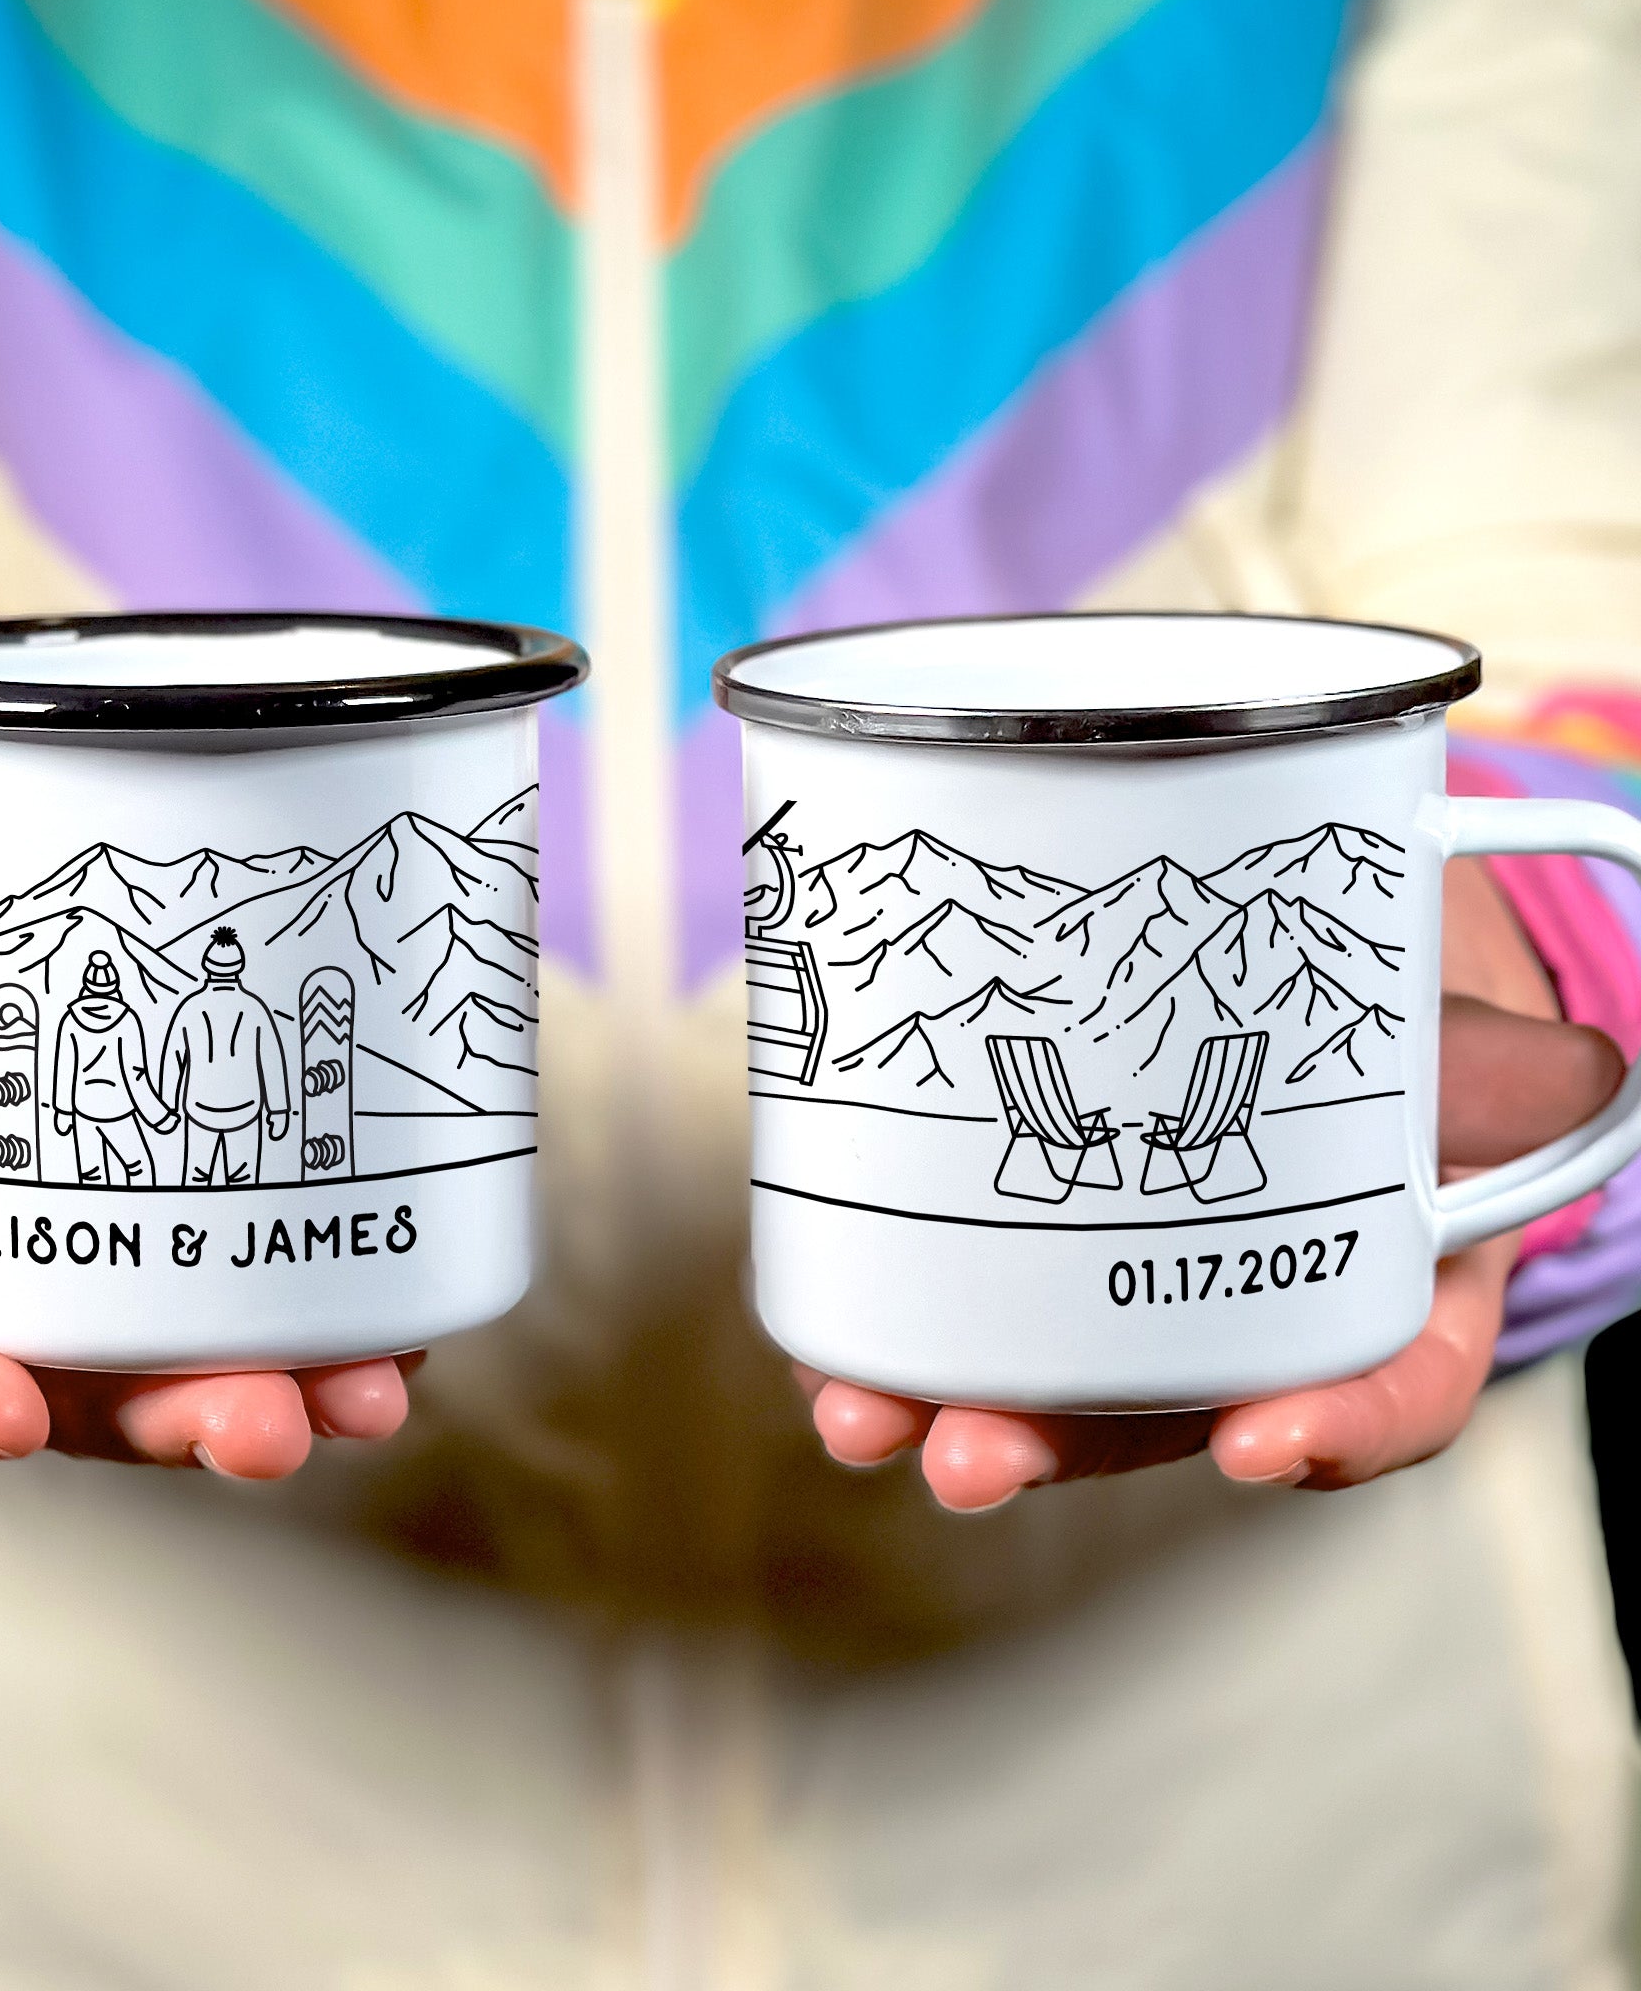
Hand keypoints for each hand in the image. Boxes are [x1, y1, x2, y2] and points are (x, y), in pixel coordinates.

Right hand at [0, 858, 413, 1473]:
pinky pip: (272, 1299)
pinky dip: (339, 1317)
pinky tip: (397, 1318)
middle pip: (62, 1394)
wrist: (0, 916)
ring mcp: (106, 1274)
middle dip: (161, 1422)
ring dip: (278, 1393)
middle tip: (251, 1425)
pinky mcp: (207, 1237)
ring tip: (359, 1393)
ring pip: (181, 1367)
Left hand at [798, 860, 1626, 1507]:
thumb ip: (1473, 1056)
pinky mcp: (1034, 1222)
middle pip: (1166, 1406)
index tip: (1261, 1447)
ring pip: (1046, 1365)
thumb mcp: (1434, 1018)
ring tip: (861, 1413)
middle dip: (1059, 1443)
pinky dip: (896, 1317)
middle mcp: (1247, 1296)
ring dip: (946, 1400)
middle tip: (973, 1457)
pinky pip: (966, 1286)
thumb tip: (1569, 1067)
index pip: (1381, 1384)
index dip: (1332, 1430)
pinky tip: (830, 1334)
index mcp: (1381, 1270)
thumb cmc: (1386, 996)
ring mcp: (1133, 1269)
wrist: (1308, 940)